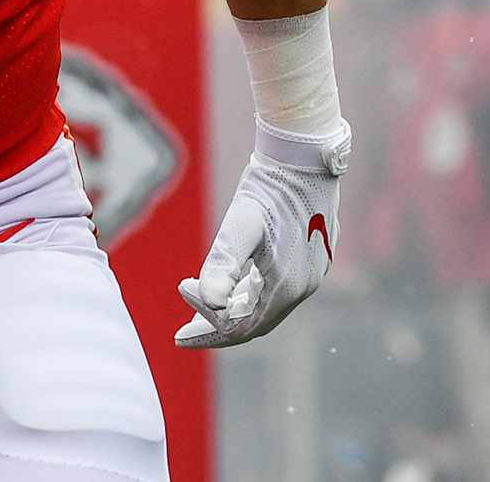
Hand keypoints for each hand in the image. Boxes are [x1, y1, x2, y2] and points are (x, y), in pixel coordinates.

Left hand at [174, 119, 348, 348]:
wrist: (305, 156)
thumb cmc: (271, 187)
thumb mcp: (241, 223)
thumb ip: (224, 262)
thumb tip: (208, 300)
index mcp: (286, 287)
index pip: (241, 326)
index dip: (208, 325)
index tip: (179, 305)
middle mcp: (303, 287)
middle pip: (253, 323)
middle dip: (216, 328)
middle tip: (182, 334)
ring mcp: (309, 274)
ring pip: (264, 306)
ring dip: (230, 308)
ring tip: (197, 303)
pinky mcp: (310, 259)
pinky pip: (274, 289)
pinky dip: (247, 292)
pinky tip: (228, 283)